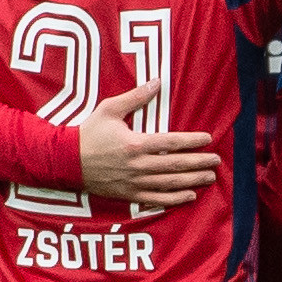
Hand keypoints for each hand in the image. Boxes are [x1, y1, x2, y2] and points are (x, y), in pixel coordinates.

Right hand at [79, 83, 219, 208]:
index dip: (192, 141)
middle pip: (176, 165)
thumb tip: (157, 82)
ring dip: (192, 180)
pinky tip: (189, 196)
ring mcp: (134, 182)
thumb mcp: (109, 109)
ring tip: (209, 177)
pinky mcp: (129, 195)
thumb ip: (135, 97)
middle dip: (199, 163)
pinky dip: (175, 199)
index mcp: (136, 143)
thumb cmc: (88, 133)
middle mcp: (138, 165)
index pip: (172, 142)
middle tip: (216, 161)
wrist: (65, 161)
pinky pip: (157, 200)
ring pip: (170, 184)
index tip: (208, 139)